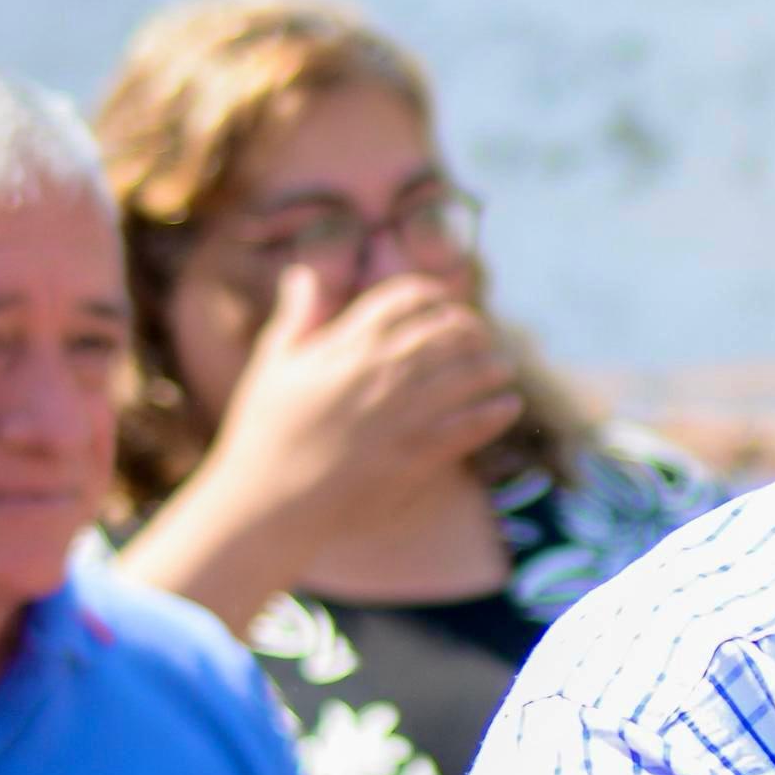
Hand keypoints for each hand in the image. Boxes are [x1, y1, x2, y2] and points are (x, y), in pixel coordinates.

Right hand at [194, 266, 520, 524]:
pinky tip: (508, 406)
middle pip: (447, 331)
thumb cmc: (266, 431)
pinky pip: (471, 425)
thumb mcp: (274, 364)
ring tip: (500, 369)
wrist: (268, 499)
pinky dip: (496, 411)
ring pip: (467, 374)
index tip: (446, 304)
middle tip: (482, 338)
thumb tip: (303, 274)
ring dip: (491, 367)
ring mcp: (402, 413)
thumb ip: (298, 316)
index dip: (434, 296)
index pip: (406, 298)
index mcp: (346, 344)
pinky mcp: (416, 455)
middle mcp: (380, 371)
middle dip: (471, 329)